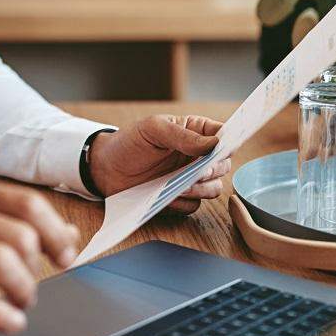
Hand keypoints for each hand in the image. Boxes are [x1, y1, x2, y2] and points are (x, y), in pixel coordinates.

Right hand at [0, 179, 79, 333]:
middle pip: (20, 235)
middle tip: (30, 288)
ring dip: (22, 290)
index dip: (55, 233)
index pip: (28, 203)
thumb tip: (68, 236)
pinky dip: (0, 315)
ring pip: (1, 261)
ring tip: (19, 304)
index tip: (66, 256)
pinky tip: (8, 320)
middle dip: (38, 269)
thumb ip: (13, 225)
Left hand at [85, 115, 230, 213]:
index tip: (225, 148)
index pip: (223, 134)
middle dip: (214, 169)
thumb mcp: (153, 129)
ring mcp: (189, 178)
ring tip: (182, 187)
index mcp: (194, 132)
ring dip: (202, 189)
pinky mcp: (180, 198)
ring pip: (214, 188)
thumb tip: (213, 143)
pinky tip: (170, 197)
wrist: (105, 168)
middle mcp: (196, 156)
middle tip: (200, 171)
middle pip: (223, 165)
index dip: (230, 141)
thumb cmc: (129, 142)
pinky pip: (194, 206)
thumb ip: (182, 135)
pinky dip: (185, 203)